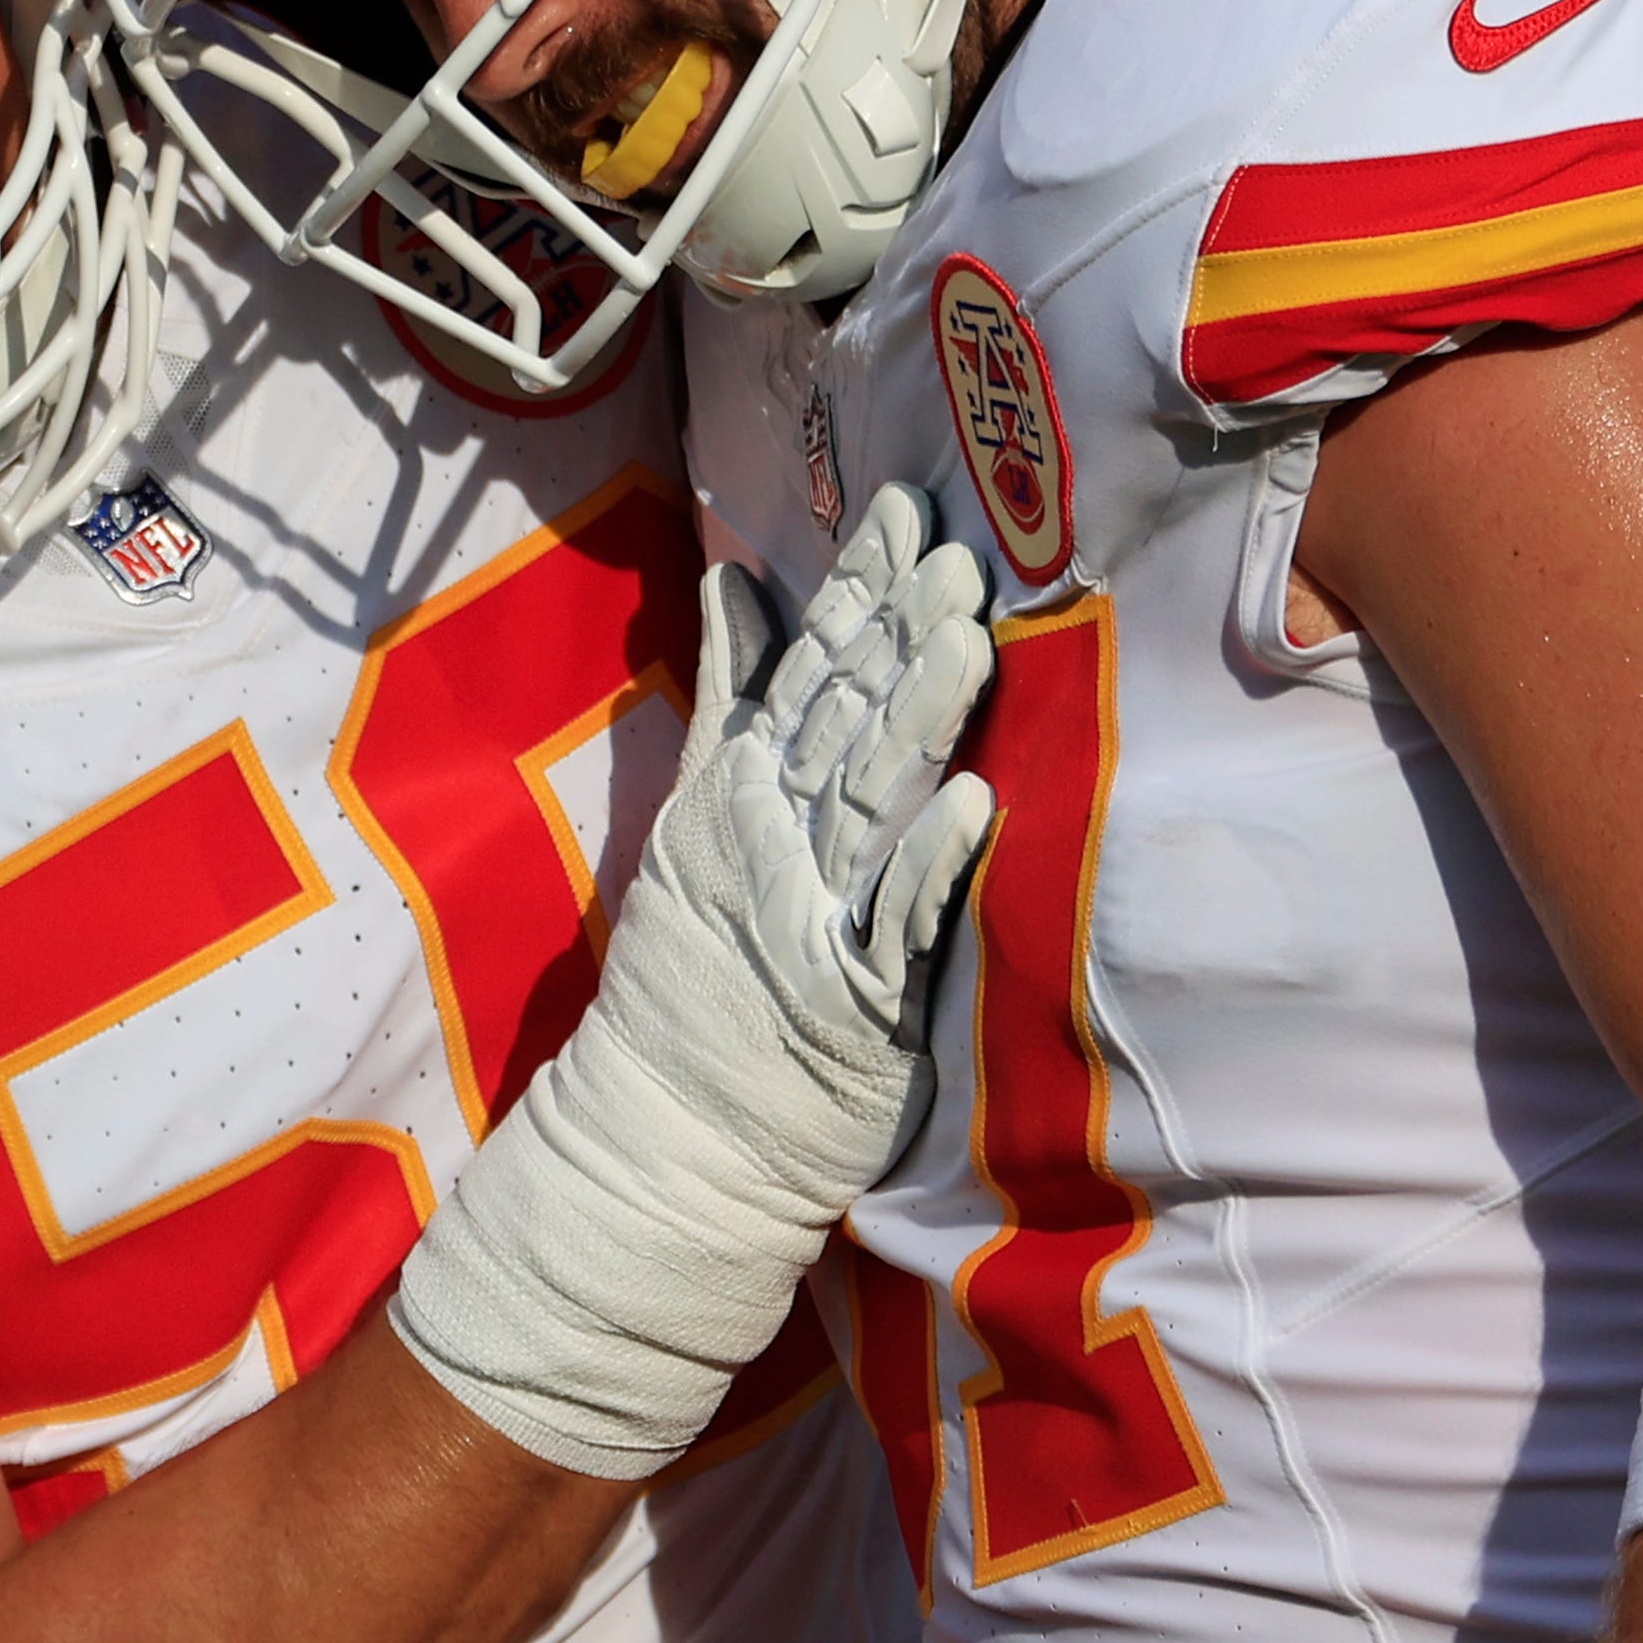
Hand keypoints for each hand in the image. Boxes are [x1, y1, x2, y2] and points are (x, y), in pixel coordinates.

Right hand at [380, 482, 996, 1476]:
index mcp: (741, 790)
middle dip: (897, 628)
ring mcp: (807, 914)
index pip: (807, 669)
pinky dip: (930, 861)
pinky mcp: (851, 999)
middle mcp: (770, 837)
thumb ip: (730, 694)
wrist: (667, 1135)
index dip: (858, 587)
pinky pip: (895, 920)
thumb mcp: (698, 816)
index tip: (908, 506)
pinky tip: (975, 803)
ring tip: (972, 637)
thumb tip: (740, 580)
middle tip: (958, 545)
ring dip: (919, 716)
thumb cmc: (699, 977)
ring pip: (869, 797)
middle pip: (842, 716)